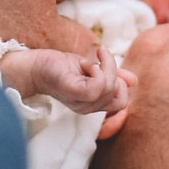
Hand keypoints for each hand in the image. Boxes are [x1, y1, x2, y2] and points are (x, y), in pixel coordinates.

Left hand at [0, 43, 133, 116]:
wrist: (34, 65)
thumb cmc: (60, 67)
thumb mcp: (91, 69)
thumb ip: (112, 75)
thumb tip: (134, 80)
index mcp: (93, 104)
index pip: (121, 102)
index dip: (121, 83)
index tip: (105, 64)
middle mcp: (87, 108)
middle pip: (119, 96)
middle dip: (115, 73)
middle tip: (98, 60)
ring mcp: (80, 103)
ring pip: (110, 88)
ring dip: (105, 66)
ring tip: (87, 60)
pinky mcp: (73, 92)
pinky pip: (98, 85)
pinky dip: (97, 68)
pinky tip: (85, 63)